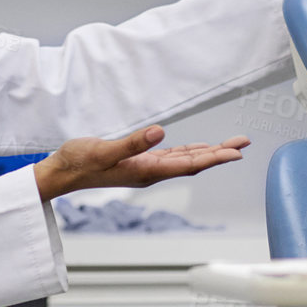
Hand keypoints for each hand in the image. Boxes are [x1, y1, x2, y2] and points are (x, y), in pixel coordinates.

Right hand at [35, 125, 250, 200]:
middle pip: (194, 163)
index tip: (237, 153)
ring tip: (231, 145)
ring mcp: (146, 168)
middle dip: (220, 153)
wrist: (62, 173)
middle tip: (244, 143)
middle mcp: (152, 172)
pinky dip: (190, 152)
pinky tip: (199, 149)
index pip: (189, 165)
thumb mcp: (104, 150)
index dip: (215, 158)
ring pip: (186, 160)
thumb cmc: (79, 162)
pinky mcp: (139, 162)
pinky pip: (172, 157)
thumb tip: (161, 133)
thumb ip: (132, 143)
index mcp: (147, 171)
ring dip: (209, 153)